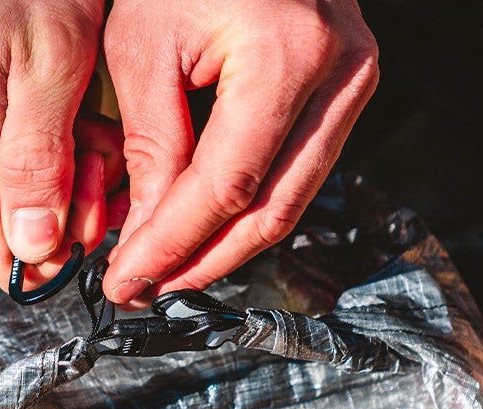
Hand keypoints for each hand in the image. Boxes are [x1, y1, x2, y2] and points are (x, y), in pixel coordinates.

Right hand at [0, 0, 125, 289]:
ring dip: (64, 166)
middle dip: (73, 200)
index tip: (106, 195)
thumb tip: (34, 253)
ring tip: (88, 113)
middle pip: (16, 229)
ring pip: (13, 192)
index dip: (68, 246)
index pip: (9, 260)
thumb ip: (40, 164)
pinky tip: (65, 102)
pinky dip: (42, 141)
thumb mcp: (50, 66)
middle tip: (105, 142)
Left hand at [101, 0, 377, 304]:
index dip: (173, 245)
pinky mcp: (351, 86)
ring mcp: (357, 80)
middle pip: (274, 207)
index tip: (125, 282)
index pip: (227, 186)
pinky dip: (250, 206)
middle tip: (145, 291)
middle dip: (204, 261)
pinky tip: (201, 230)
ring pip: (295, 197)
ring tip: (167, 271)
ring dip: (228, 245)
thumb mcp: (141, 44)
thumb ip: (149, 145)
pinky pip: (301, 167)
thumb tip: (142, 238)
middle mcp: (341, 73)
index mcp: (287, 57)